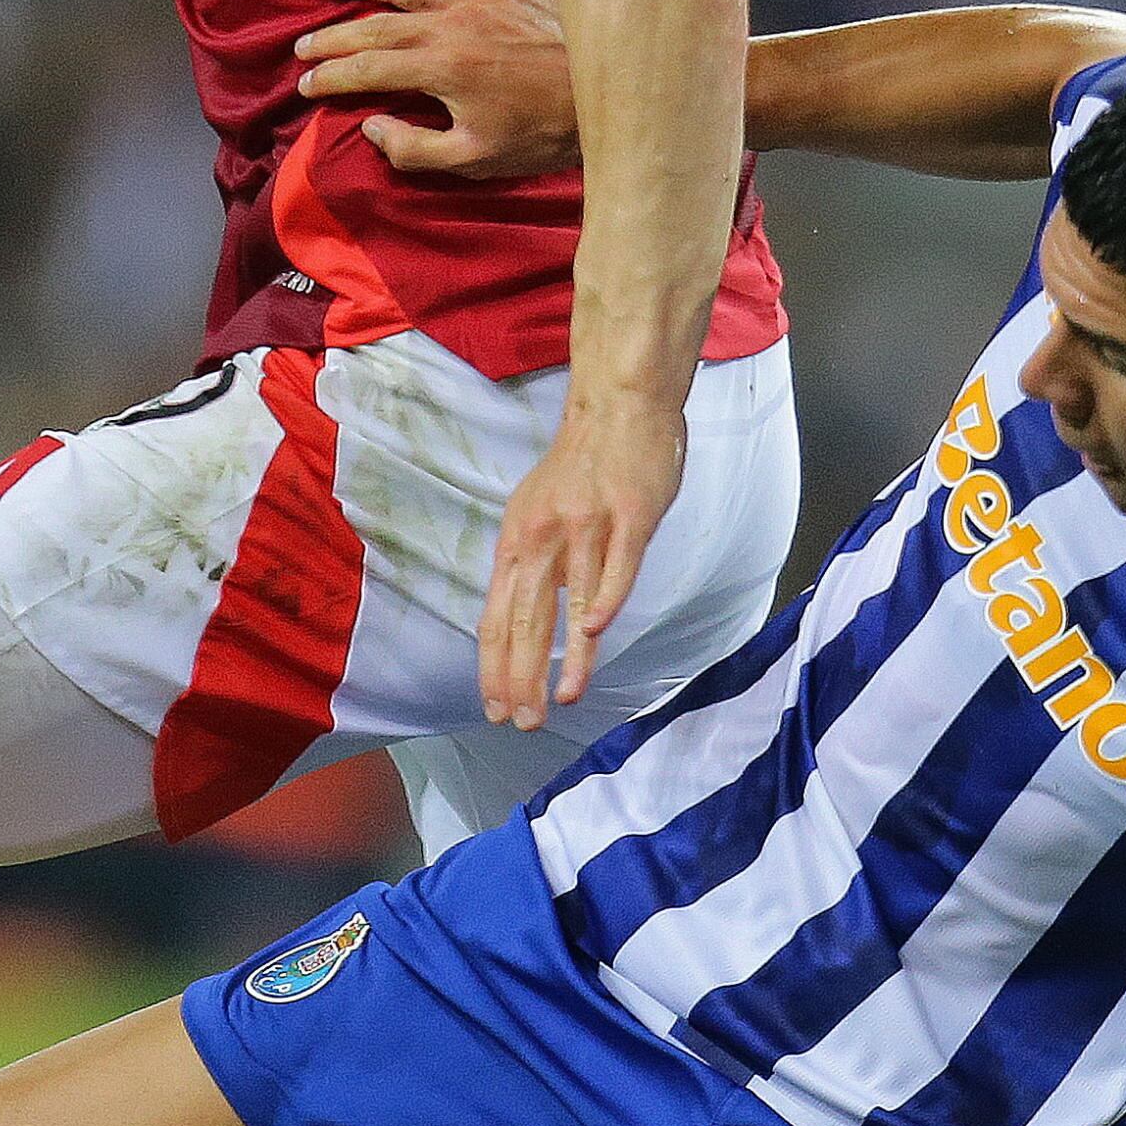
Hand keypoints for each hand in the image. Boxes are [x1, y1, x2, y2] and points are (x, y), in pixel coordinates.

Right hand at [293, 0, 578, 179]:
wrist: (605, 90)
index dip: (331, 77)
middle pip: (372, 24)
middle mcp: (447, 26)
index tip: (305, 86)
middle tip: (299, 47)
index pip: (367, 70)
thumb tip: (373, 127)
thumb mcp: (477, 159)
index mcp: (439, 70)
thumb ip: (417, 148)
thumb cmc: (543, 131)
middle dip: (330, 36)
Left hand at [480, 381, 681, 726]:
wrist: (620, 404)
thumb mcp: (538, 511)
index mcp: (518, 540)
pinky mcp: (630, 516)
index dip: (494, 666)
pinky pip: (618, 565)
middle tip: (521, 722)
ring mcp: (588, 525)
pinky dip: (607, 598)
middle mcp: (544, 537)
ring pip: (573, 603)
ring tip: (563, 700)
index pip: (497, 617)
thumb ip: (533, 562)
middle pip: (525, 619)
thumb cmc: (584, 463)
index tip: (495, 707)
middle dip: (521, 678)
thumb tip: (521, 615)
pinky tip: (599, 632)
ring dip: (568, 657)